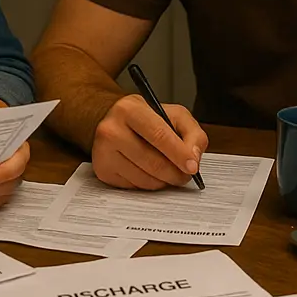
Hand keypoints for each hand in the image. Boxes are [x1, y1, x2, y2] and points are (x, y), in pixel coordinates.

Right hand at [92, 94, 207, 189]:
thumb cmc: (147, 119)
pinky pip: (135, 187)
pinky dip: (149, 184)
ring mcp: (103, 152)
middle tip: (185, 174)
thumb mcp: (174, 115)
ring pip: (145, 179)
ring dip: (163, 181)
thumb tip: (193, 157)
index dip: (179, 154)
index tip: (192, 167)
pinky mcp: (102, 170)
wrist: (115, 123)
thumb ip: (192, 133)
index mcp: (129, 109)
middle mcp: (111, 130)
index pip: (159, 135)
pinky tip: (150, 172)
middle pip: (152, 162)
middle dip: (175, 173)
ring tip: (168, 171)